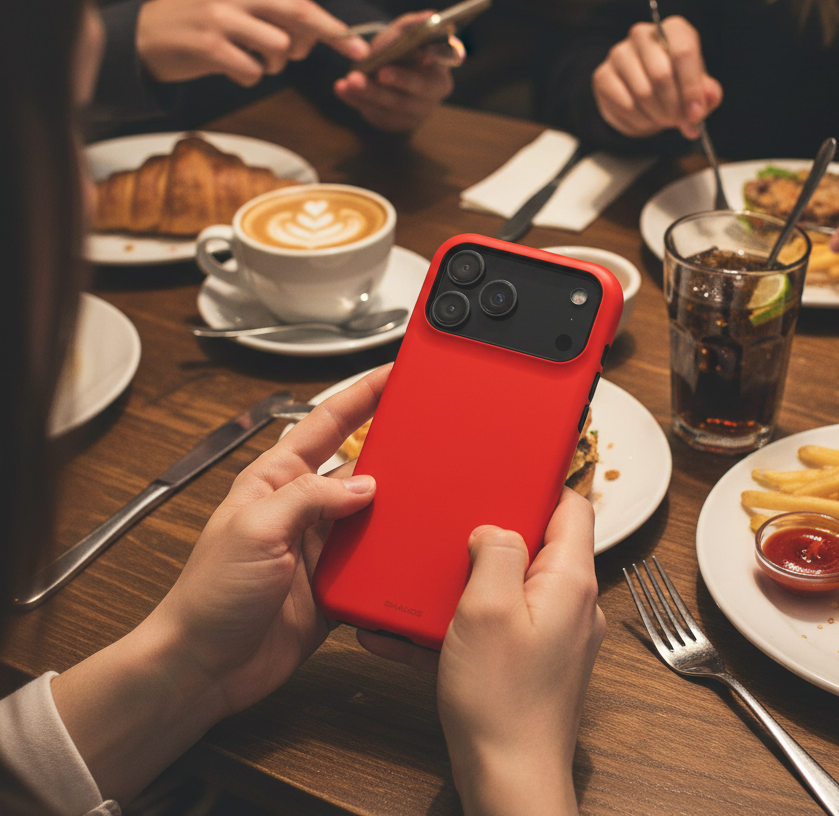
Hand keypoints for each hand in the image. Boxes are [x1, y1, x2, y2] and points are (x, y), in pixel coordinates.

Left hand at [51, 365, 390, 802]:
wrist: (203, 669)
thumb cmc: (208, 596)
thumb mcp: (256, 529)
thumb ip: (310, 498)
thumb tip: (364, 484)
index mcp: (276, 479)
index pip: (326, 423)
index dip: (361, 394)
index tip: (393, 373)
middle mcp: (302, 508)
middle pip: (358, 465)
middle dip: (393, 449)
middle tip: (430, 436)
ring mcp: (320, 547)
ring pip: (374, 514)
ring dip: (397, 509)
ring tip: (429, 497)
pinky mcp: (335, 585)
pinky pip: (374, 562)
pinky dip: (394, 557)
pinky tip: (411, 551)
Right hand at [136, 0, 366, 86]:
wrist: (140, 35)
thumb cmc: (195, 26)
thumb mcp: (234, 11)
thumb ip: (272, 19)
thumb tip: (311, 39)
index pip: (303, 7)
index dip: (335, 30)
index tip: (360, 50)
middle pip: (297, 26)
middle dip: (302, 49)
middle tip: (275, 56)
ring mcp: (221, 21)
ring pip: (278, 52)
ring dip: (269, 66)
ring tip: (243, 58)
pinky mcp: (207, 47)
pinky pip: (251, 72)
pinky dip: (245, 77)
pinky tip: (225, 67)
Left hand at [333, 11, 456, 131]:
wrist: (380, 70)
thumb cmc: (396, 49)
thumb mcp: (402, 33)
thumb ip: (414, 24)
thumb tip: (431, 15)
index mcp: (442, 66)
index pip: (446, 62)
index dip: (436, 58)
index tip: (425, 55)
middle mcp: (435, 94)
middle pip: (419, 90)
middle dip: (399, 81)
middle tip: (380, 72)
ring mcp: (417, 113)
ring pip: (394, 107)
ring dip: (370, 94)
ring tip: (349, 81)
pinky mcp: (397, 123)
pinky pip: (378, 116)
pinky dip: (358, 102)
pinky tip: (343, 90)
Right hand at [359, 488, 603, 815]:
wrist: (508, 783)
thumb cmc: (502, 701)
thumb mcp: (487, 608)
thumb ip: (496, 551)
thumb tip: (495, 528)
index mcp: (570, 579)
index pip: (573, 506)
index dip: (542, 482)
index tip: (509, 469)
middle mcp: (571, 603)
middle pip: (539, 542)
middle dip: (494, 531)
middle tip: (454, 524)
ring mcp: (554, 635)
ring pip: (513, 584)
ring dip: (470, 579)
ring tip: (427, 579)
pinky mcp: (532, 662)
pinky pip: (497, 625)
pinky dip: (461, 622)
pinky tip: (412, 632)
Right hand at [592, 14, 722, 138]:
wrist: (640, 92)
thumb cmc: (675, 85)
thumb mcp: (697, 88)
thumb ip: (708, 93)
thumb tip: (709, 98)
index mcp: (673, 30)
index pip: (683, 53)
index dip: (691, 88)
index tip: (696, 114)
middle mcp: (643, 35)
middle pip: (662, 74)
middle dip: (674, 106)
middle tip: (679, 121)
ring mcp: (619, 54)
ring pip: (643, 93)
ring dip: (658, 115)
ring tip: (664, 119)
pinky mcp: (603, 75)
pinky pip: (626, 105)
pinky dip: (640, 120)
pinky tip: (646, 118)